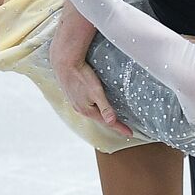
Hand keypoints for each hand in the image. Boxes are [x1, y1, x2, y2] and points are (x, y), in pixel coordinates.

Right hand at [51, 11, 132, 135]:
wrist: (64, 61)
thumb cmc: (81, 75)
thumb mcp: (96, 92)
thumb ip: (105, 107)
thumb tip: (111, 122)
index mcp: (86, 110)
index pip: (107, 122)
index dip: (120, 127)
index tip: (130, 133)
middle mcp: (79, 108)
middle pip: (99, 118)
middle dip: (110, 122)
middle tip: (122, 126)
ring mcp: (74, 101)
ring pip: (91, 110)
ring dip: (101, 114)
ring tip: (109, 116)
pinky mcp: (72, 93)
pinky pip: (85, 103)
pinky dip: (93, 106)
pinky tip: (94, 103)